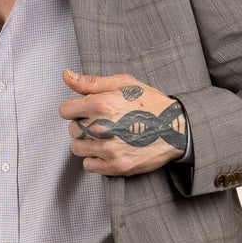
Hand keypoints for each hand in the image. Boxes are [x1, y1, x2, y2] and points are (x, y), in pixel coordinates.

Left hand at [59, 70, 185, 175]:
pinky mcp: (116, 166)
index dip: (74, 109)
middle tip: (102, 122)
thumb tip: (67, 76)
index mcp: (102, 104)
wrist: (176, 128)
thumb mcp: (123, 84)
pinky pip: (88, 165)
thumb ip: (91, 82)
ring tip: (106, 136)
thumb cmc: (151, 104)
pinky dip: (95, 159)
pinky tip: (109, 149)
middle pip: (72, 129)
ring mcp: (109, 149)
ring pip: (77, 148)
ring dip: (87, 142)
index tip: (84, 110)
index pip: (65, 110)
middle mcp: (103, 128)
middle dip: (83, 124)